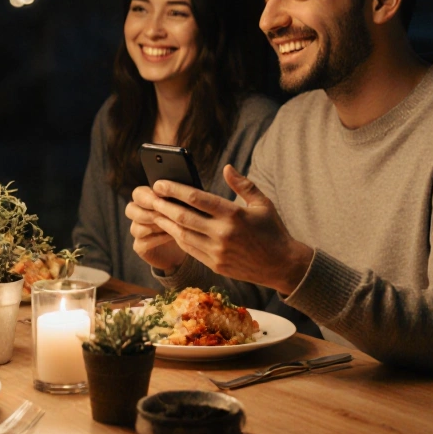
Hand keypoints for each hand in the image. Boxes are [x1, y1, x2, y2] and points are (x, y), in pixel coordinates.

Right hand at [125, 186, 188, 271]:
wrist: (190, 247)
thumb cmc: (188, 222)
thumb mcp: (185, 208)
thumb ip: (177, 199)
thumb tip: (179, 191)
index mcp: (147, 201)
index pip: (138, 194)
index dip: (147, 196)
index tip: (162, 198)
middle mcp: (139, 216)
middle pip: (130, 209)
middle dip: (147, 212)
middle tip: (163, 213)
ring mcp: (138, 232)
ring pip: (135, 227)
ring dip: (154, 226)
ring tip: (171, 225)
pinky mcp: (140, 247)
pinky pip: (141, 243)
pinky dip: (156, 239)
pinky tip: (171, 236)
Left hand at [146, 165, 313, 294]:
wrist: (283, 267)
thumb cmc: (272, 230)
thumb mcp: (263, 204)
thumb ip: (243, 184)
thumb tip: (227, 167)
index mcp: (234, 215)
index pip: (197, 199)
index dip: (175, 189)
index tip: (160, 183)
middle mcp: (223, 234)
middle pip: (183, 217)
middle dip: (163, 205)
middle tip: (150, 196)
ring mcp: (217, 252)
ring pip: (183, 235)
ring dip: (166, 223)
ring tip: (155, 211)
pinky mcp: (215, 265)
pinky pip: (190, 249)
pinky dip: (178, 237)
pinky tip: (170, 228)